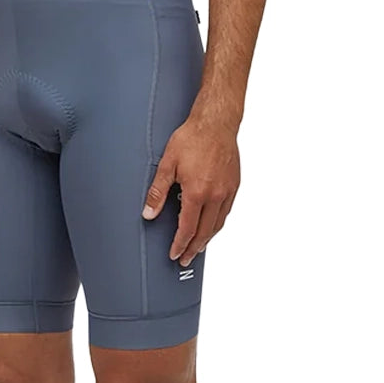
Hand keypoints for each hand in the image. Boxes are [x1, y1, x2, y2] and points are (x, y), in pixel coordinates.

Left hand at [141, 111, 239, 265]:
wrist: (216, 122)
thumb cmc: (192, 138)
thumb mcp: (168, 163)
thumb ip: (158, 191)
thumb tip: (148, 213)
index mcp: (197, 192)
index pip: (187, 229)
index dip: (180, 245)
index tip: (175, 254)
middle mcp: (215, 196)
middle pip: (204, 232)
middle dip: (194, 249)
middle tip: (186, 259)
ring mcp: (227, 191)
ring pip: (218, 224)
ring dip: (207, 239)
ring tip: (198, 247)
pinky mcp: (234, 184)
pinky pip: (227, 212)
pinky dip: (218, 223)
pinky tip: (212, 224)